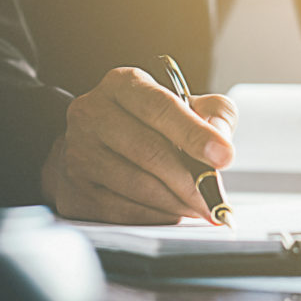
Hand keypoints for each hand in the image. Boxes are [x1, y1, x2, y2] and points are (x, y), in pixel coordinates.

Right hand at [41, 67, 237, 224]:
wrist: (95, 148)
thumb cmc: (148, 125)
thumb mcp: (185, 105)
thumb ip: (213, 114)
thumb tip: (221, 139)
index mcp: (122, 84)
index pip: (160, 107)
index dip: (195, 134)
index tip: (225, 157)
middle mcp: (92, 113)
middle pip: (149, 151)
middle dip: (191, 180)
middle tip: (216, 198)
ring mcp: (78, 152)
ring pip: (137, 185)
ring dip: (177, 202)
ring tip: (199, 207)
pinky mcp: (75, 189)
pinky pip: (123, 210)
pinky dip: (156, 216)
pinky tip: (173, 213)